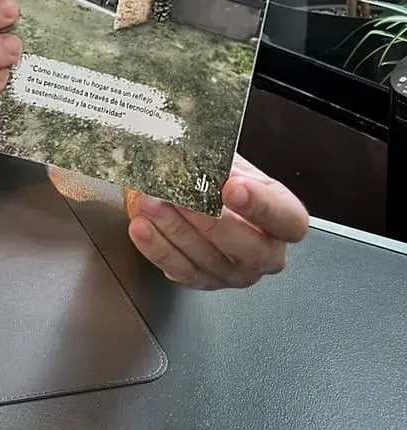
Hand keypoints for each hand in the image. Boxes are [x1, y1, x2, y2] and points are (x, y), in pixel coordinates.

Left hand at [124, 155, 308, 289]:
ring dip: (174, 230)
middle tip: (179, 197)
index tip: (231, 187)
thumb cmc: (221, 177)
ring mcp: (236, 273)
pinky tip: (142, 227)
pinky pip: (181, 271)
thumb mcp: (228, 160)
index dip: (262, 206)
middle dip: (209, 220)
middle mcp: (266, 253)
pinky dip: (158, 248)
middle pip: (248, 249)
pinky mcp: (205, 281)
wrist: (200, 195)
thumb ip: (220, 160)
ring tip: (150, 203)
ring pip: (209, 260)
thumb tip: (194, 148)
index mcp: (284, 218)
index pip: (288, 220)